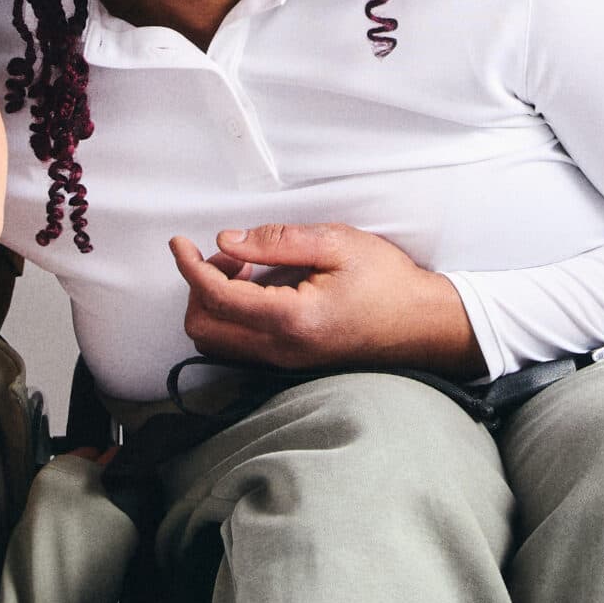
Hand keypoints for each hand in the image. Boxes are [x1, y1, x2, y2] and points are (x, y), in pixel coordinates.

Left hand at [168, 223, 482, 376]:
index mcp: (291, 319)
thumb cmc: (389, 283)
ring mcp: (285, 361)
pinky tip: (257, 287)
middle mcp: (281, 350)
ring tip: (243, 268)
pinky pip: (240, 345)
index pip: (217, 297)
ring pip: (217, 341)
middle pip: (203, 329)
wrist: (423, 324)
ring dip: (214, 302)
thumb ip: (278, 241)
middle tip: (225, 255)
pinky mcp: (291, 362)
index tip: (180, 243)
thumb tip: (228, 240)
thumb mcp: (338, 243)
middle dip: (198, 287)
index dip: (189, 267)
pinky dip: (232, 315)